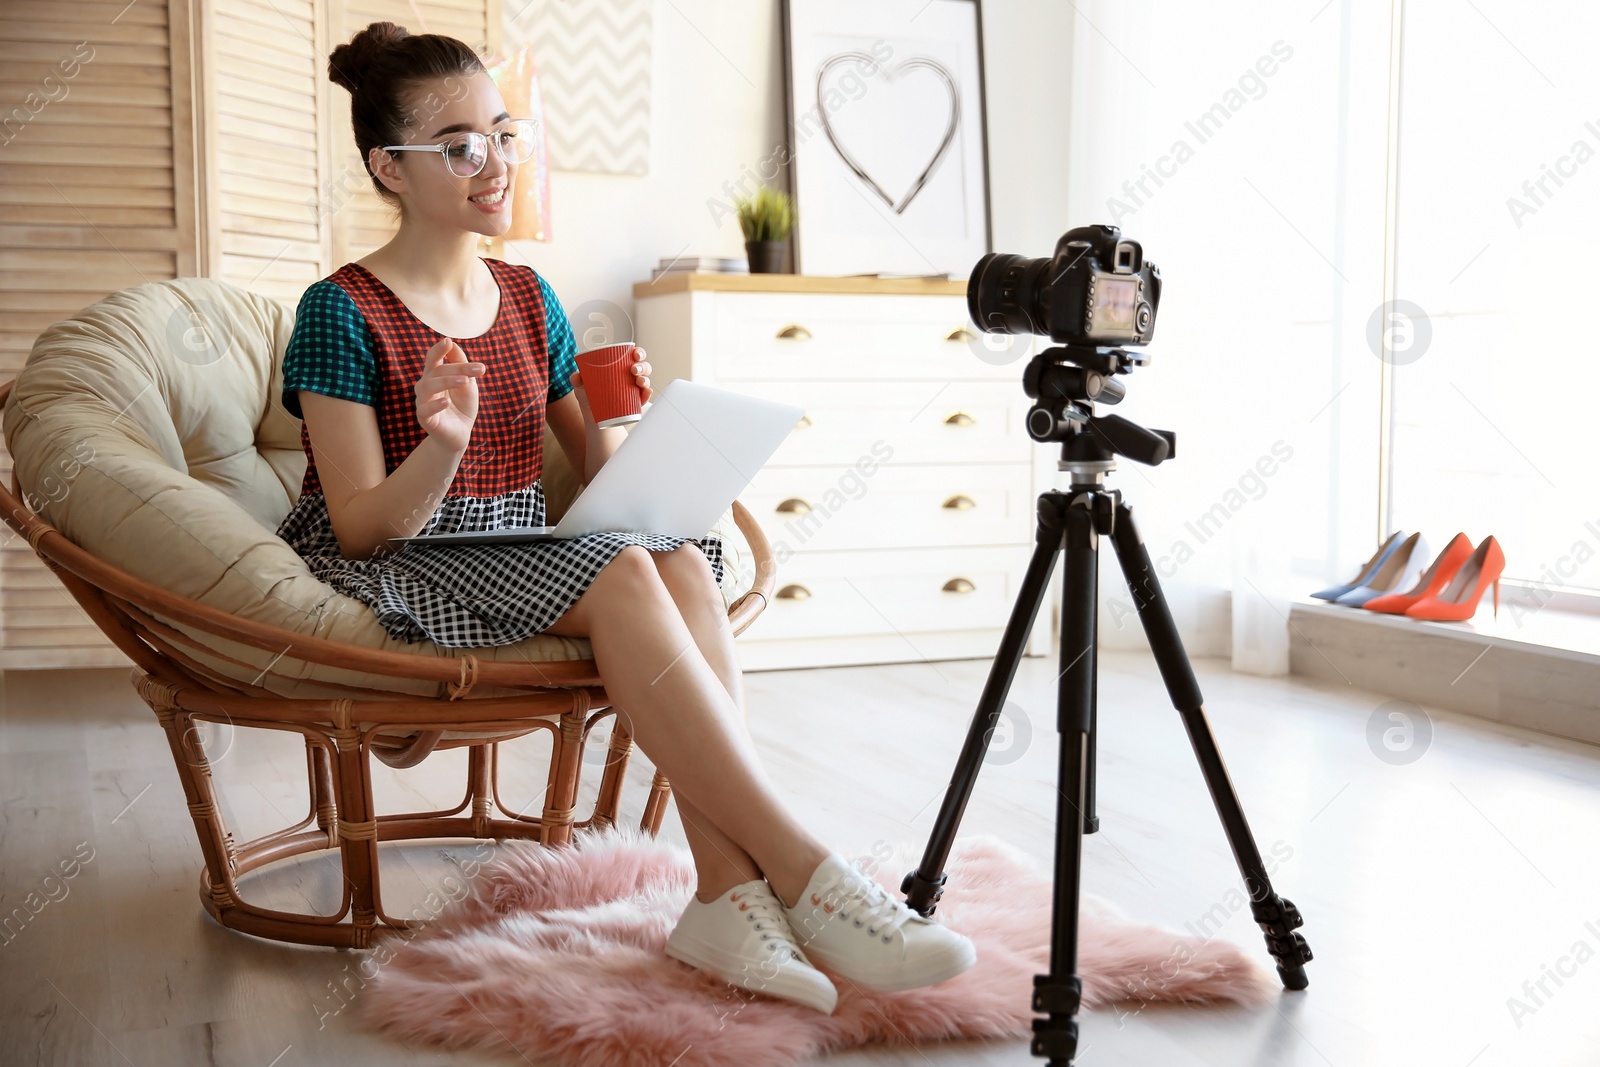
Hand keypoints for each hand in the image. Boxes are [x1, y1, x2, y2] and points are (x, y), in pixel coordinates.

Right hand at [415, 337, 484, 452]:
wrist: (461, 433)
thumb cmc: (462, 406)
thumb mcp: (467, 384)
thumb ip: (462, 365)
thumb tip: (454, 345)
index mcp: (435, 375)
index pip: (433, 358)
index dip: (438, 349)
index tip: (448, 341)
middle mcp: (425, 386)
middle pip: (436, 371)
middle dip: (457, 368)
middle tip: (479, 368)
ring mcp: (423, 402)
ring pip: (428, 386)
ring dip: (446, 381)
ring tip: (464, 381)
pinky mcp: (425, 419)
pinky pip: (425, 410)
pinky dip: (435, 405)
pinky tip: (446, 402)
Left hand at [569, 346, 651, 424]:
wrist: (593, 417)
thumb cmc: (590, 396)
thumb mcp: (582, 386)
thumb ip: (578, 380)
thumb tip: (576, 376)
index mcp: (620, 367)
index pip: (633, 356)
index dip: (638, 352)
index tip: (635, 354)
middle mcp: (630, 376)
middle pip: (643, 367)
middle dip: (642, 366)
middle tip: (633, 370)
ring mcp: (634, 389)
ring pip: (645, 380)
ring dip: (645, 379)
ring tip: (638, 382)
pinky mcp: (636, 402)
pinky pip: (644, 397)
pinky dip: (647, 394)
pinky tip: (646, 393)